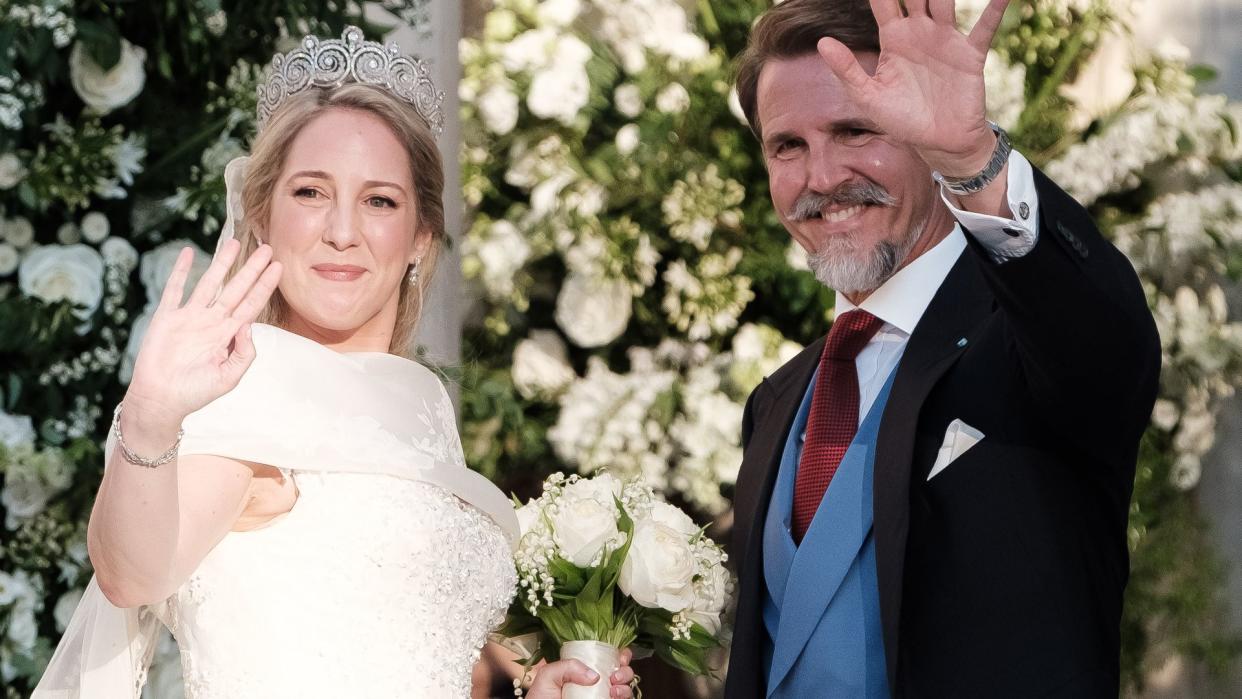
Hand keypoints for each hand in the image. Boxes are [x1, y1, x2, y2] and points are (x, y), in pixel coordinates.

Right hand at [124, 239, 281, 433]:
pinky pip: (175, 289)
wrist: (161, 399)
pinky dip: (180, 271)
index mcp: (228, 335)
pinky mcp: (167, 317)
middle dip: (251, 269)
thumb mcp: (229, 377)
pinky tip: (188, 253)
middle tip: (267, 248)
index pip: (251, 304)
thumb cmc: (196, 392)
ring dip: (222, 263)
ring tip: (235, 242)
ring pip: (210, 283)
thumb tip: (249, 325)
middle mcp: (212, 321)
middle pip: (236, 288)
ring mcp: (190, 317)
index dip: (265, 286)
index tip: (278, 268)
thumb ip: (244, 353)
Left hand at [525, 648, 635, 698]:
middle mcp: (596, 683)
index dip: (618, 653)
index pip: (607, 656)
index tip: (618, 655)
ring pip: (626, 687)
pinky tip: (614, 696)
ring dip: (625, 685)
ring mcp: (602, 697)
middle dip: (625, 669)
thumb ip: (568, 666)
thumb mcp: (548, 676)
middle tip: (614, 675)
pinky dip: (624, 696)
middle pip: (622, 670)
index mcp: (584, 669)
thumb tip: (594, 675)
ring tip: (614, 690)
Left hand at [816, 0, 1009, 175]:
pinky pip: (985, 27)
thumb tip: (822, 42)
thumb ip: (847, 69)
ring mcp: (946, 39)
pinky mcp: (970, 54)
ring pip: (945, 2)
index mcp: (894, 38)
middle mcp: (920, 31)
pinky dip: (995, 8)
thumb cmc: (901, 120)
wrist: (938, 143)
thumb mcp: (868, 97)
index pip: (884, 2)